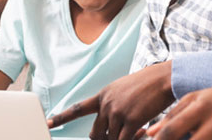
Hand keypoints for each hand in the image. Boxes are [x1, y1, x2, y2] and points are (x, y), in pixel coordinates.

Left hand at [47, 61, 175, 139]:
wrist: (164, 78)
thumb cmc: (147, 83)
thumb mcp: (123, 89)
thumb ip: (112, 103)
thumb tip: (109, 121)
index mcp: (103, 95)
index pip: (77, 108)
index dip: (61, 117)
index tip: (48, 123)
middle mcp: (106, 104)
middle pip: (95, 134)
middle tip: (116, 137)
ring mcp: (117, 113)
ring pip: (111, 139)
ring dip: (122, 139)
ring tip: (138, 131)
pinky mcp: (131, 121)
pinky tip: (143, 133)